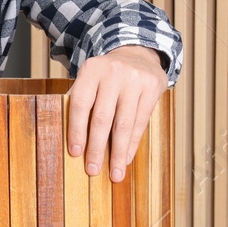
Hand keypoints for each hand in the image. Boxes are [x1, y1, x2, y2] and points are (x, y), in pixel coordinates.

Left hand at [66, 45, 168, 181]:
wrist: (137, 53)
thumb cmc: (107, 75)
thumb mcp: (91, 79)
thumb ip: (83, 102)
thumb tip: (76, 143)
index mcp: (91, 69)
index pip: (80, 104)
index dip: (76, 130)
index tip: (75, 152)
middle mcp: (113, 73)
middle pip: (102, 117)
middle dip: (96, 147)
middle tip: (92, 169)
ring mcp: (135, 80)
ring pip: (124, 124)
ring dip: (118, 152)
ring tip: (114, 173)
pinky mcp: (152, 87)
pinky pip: (141, 122)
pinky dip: (132, 143)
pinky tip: (126, 158)